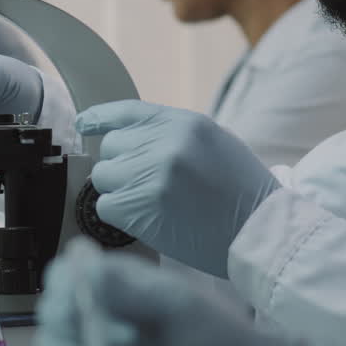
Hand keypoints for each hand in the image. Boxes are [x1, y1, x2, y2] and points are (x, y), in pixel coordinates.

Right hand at [28, 241, 345, 345]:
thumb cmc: (217, 336)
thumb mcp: (180, 304)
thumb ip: (132, 287)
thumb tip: (84, 267)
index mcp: (113, 282)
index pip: (64, 274)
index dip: (68, 290)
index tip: (92, 308)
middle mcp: (94, 313)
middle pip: (49, 314)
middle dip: (80, 331)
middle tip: (130, 343)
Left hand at [77, 100, 280, 277]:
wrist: (261, 233)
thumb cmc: (241, 192)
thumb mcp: (214, 143)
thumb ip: (172, 135)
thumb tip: (130, 138)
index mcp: (185, 123)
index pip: (128, 112)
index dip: (100, 118)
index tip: (84, 124)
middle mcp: (165, 143)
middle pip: (111, 148)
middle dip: (122, 167)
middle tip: (147, 186)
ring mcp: (151, 174)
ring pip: (103, 177)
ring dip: (119, 192)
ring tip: (150, 205)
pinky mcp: (141, 207)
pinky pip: (106, 206)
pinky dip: (120, 216)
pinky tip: (146, 220)